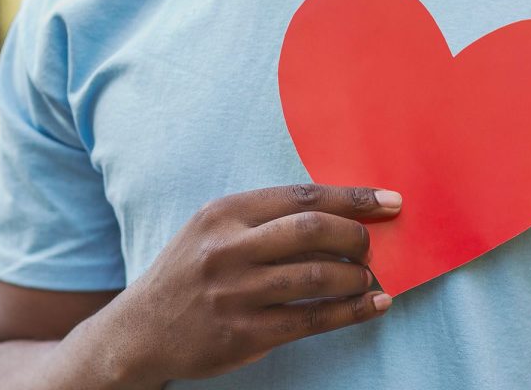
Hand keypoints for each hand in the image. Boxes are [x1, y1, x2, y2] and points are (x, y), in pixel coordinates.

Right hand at [99, 183, 401, 385]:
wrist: (142, 330)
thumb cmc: (189, 272)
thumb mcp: (212, 230)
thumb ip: (263, 219)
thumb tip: (339, 213)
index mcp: (222, 213)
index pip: (301, 196)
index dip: (352, 197)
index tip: (389, 201)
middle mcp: (227, 249)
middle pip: (312, 230)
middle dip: (356, 235)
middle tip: (372, 245)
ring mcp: (235, 294)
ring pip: (318, 276)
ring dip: (358, 276)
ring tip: (369, 277)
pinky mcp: (244, 334)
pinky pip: (313, 319)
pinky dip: (353, 311)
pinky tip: (374, 305)